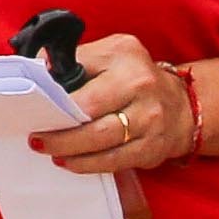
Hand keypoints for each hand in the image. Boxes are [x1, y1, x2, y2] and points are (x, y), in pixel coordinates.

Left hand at [37, 35, 198, 174]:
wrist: (181, 104)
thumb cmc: (135, 75)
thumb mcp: (111, 53)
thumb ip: (78, 58)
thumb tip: (40, 66)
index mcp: (128, 63)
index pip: (88, 90)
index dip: (58, 105)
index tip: (36, 112)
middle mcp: (144, 91)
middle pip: (94, 121)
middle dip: (61, 135)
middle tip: (37, 139)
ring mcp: (151, 123)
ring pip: (104, 146)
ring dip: (72, 153)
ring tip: (50, 151)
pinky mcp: (152, 149)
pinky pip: (115, 163)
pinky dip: (89, 165)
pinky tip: (72, 162)